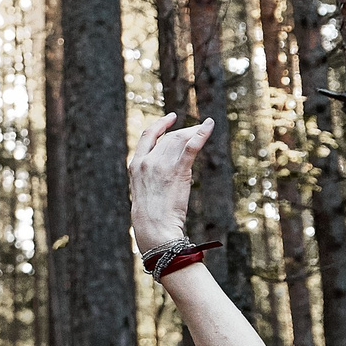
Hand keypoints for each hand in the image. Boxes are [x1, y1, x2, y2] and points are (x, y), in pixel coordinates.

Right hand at [129, 112, 211, 250]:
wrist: (154, 228)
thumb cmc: (150, 218)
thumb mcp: (144, 192)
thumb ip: (151, 178)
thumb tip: (165, 175)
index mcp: (135, 165)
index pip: (148, 136)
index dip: (161, 124)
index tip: (172, 118)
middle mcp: (147, 161)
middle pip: (168, 137)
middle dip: (184, 131)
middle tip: (196, 129)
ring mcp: (161, 165)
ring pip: (180, 140)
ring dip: (194, 132)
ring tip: (205, 127)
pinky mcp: (178, 171)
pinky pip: (191, 147)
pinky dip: (202, 134)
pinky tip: (210, 125)